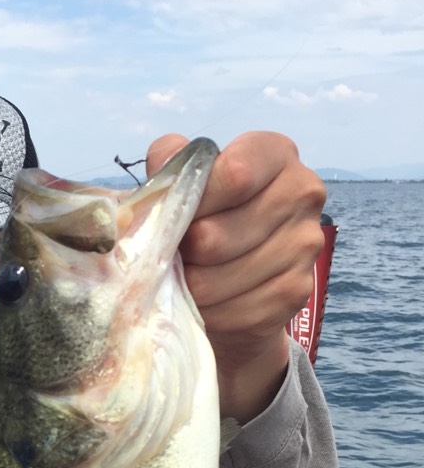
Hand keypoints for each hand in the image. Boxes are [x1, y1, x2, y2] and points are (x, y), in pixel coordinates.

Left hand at [147, 131, 325, 421]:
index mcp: (276, 154)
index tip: (171, 218)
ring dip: (188, 287)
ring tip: (180, 279)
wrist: (237, 274)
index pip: (234, 175)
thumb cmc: (207, 216)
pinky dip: (207, 313)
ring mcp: (305, 244)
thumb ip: (171, 163)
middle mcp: (302, 193)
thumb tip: (163, 165)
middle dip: (181, 254)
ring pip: (219, 279)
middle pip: (217, 236)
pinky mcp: (296, 290)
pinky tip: (202, 303)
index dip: (191, 202)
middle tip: (170, 257)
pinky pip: (235, 311)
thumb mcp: (186, 181)